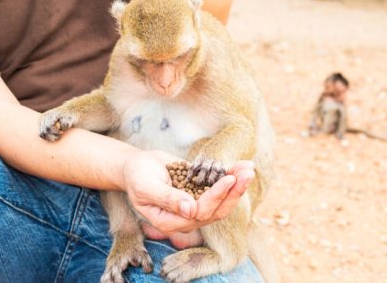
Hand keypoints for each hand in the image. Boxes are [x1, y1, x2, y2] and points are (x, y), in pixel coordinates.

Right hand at [122, 150, 254, 235]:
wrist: (137, 166)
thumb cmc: (137, 177)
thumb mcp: (147, 186)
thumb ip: (167, 199)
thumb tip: (190, 210)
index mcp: (172, 221)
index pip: (200, 213)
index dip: (216, 197)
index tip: (228, 179)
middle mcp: (187, 218)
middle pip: (217, 210)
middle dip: (234, 192)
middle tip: (247, 174)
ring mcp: (196, 206)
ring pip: (222, 201)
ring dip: (237, 185)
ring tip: (249, 168)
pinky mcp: (201, 193)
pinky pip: (220, 188)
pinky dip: (232, 176)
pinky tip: (244, 165)